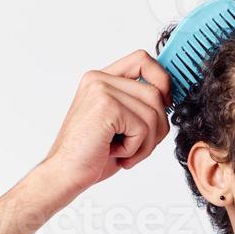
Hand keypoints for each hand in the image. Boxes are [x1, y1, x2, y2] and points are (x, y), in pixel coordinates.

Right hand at [40, 50, 172, 190]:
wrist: (65, 173)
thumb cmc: (91, 154)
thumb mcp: (119, 123)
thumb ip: (138, 104)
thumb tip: (169, 98)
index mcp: (101, 80)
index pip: (143, 60)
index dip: (162, 80)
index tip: (165, 104)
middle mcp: (99, 79)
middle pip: (156, 93)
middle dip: (157, 127)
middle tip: (138, 146)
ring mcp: (101, 90)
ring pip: (153, 113)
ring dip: (146, 143)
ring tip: (124, 152)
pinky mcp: (106, 106)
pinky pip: (143, 127)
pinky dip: (135, 149)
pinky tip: (114, 152)